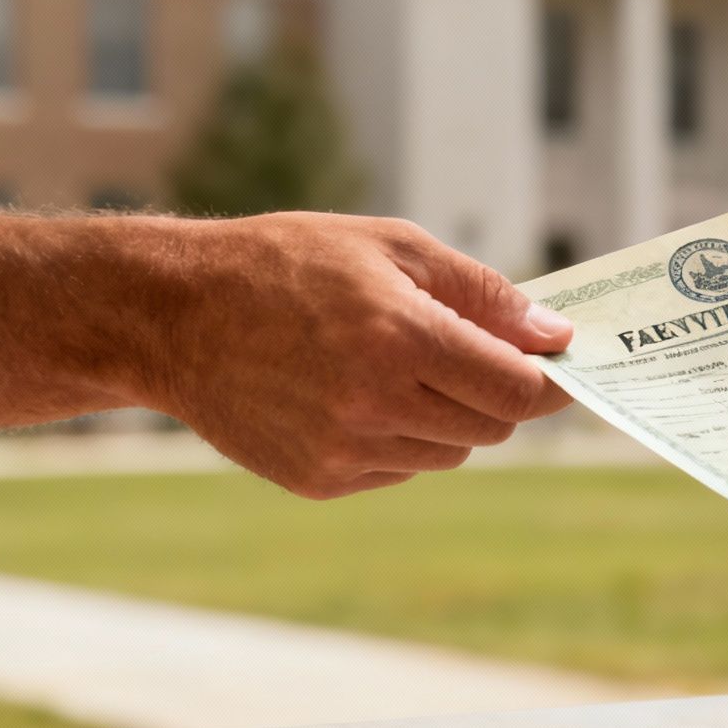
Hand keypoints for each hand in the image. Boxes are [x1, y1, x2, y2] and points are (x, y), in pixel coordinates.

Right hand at [147, 213, 573, 498]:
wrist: (173, 314)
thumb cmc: (289, 264)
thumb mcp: (392, 247)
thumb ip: (482, 293)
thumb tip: (552, 334)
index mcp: (402, 338)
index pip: (517, 390)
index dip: (546, 380)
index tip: (554, 364)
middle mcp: (376, 403)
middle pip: (491, 426)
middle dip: (495, 393)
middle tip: (467, 353)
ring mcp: (345, 450)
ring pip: (449, 452)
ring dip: (446, 417)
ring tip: (393, 366)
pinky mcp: (320, 480)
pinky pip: (398, 468)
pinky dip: (398, 438)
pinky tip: (352, 394)